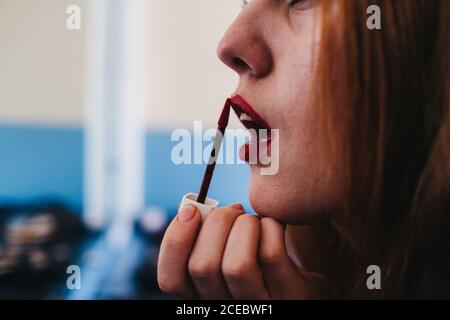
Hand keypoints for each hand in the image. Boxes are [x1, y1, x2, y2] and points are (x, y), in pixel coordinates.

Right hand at [157, 203, 329, 298]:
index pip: (170, 279)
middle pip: (202, 267)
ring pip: (237, 265)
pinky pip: (272, 255)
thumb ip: (208, 240)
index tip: (190, 210)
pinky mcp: (292, 296)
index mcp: (205, 298)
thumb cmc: (260, 264)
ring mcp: (260, 307)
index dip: (175, 240)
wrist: (305, 289)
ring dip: (244, 226)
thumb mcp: (227, 256)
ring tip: (253, 220)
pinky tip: (275, 224)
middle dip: (215, 223)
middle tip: (233, 210)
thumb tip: (198, 208)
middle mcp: (226, 309)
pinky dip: (270, 227)